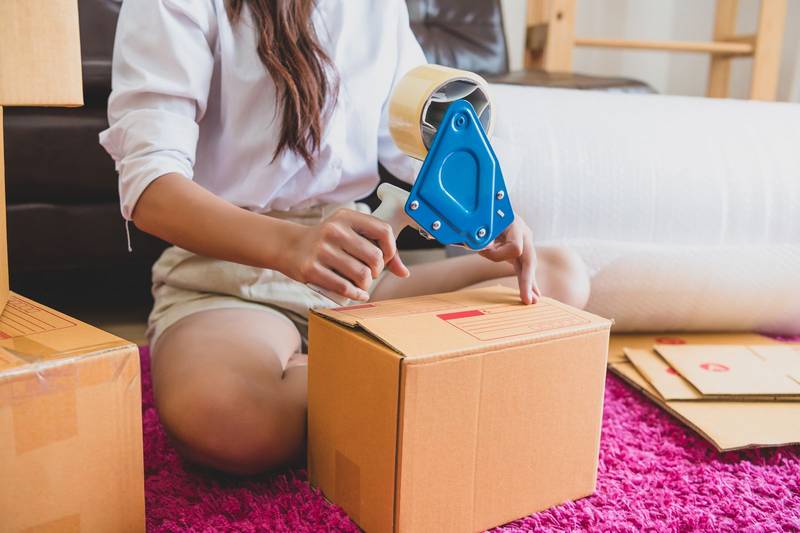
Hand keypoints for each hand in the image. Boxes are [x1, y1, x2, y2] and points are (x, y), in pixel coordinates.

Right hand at [284, 209, 409, 300]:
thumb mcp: (350, 234)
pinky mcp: (312, 269)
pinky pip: (345, 288)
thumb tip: (404, 272)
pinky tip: (357, 294)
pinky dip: (356, 295)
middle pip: (375, 257)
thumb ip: (378, 248)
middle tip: (369, 273)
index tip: (384, 258)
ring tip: (361, 283)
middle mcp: (334, 230)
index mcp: (347, 217)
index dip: (390, 249)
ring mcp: (322, 250)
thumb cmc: (328, 242)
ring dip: (366, 285)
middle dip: (377, 271)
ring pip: (362, 275)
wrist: (290, 246)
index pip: (384, 231)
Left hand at [478, 217, 540, 304]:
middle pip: (529, 260)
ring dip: (529, 284)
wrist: (493, 206)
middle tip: (528, 299)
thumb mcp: (481, 222)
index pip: (515, 247)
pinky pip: (526, 268)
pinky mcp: (521, 250)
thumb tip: (484, 248)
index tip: (482, 251)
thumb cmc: (485, 214)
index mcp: (515, 224)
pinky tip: (533, 295)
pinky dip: (528, 281)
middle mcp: (524, 234)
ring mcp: (525, 242)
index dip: (498, 254)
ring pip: (529, 266)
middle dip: (527, 281)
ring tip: (532, 301)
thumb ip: (482, 236)